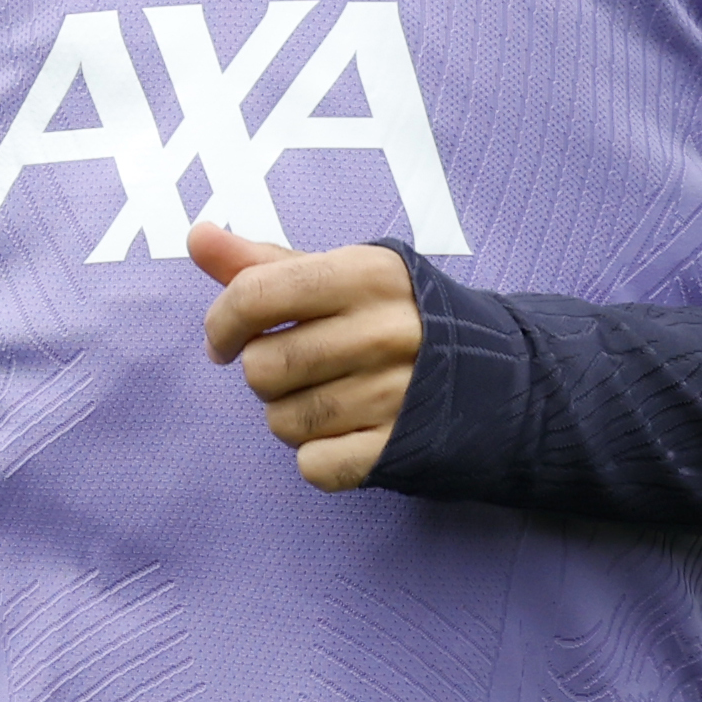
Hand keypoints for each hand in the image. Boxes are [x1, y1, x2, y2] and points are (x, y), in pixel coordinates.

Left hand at [191, 223, 422, 490]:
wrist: (504, 377)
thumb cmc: (401, 318)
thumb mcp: (345, 276)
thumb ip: (266, 262)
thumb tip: (197, 235)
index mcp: (366, 275)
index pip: (255, 295)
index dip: (222, 323)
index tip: (224, 340)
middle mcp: (383, 330)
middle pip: (261, 368)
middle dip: (264, 375)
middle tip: (298, 370)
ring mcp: (396, 392)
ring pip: (282, 422)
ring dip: (290, 418)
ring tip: (329, 399)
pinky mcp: (401, 448)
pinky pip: (315, 465)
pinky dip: (320, 457)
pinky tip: (349, 433)